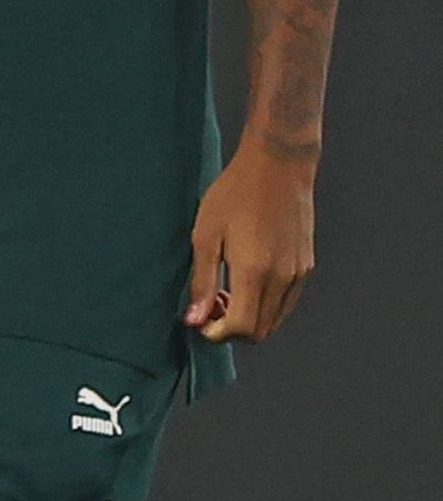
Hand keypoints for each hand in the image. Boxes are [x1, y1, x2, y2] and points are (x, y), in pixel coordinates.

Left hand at [186, 143, 316, 342]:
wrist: (278, 167)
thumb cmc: (234, 195)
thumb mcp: (205, 236)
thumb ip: (202, 281)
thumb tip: (194, 320)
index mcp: (255, 272)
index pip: (242, 327)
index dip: (216, 333)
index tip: (198, 319)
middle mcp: (283, 278)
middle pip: (260, 331)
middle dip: (230, 330)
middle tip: (208, 305)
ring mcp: (299, 273)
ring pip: (275, 320)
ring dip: (248, 319)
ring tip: (225, 292)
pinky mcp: (306, 266)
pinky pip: (286, 303)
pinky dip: (265, 306)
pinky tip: (245, 283)